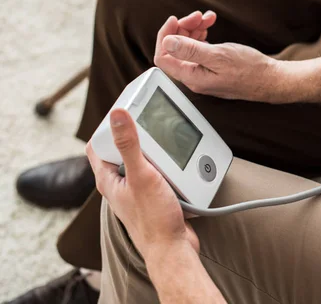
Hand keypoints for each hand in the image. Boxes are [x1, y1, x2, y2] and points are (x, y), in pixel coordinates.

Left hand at [86, 109, 198, 258]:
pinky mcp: (155, 198)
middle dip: (138, 138)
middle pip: (123, 151)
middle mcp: (120, 185)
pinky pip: (161, 175)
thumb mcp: (141, 175)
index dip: (108, 127)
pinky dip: (170, 169)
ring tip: (169, 148)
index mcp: (108, 179)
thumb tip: (117, 115)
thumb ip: (129, 145)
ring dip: (157, 154)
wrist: (174, 249)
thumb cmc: (154, 220)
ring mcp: (137, 192)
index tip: (124, 113)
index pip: (97, 145)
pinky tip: (180, 168)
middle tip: (151, 125)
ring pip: (145, 163)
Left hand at [153, 12, 281, 101]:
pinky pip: (199, 49)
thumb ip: (190, 51)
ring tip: (208, 18)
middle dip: (183, 28)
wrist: (270, 79)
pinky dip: (202, 35)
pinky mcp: (211, 68)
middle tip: (199, 16)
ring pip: (187, 46)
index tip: (176, 20)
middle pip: (175, 49)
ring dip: (194, 29)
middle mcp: (194, 77)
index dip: (166, 35)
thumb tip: (167, 42)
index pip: (163, 56)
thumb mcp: (218, 56)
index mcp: (192, 77)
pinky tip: (210, 26)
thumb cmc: (249, 70)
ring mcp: (202, 72)